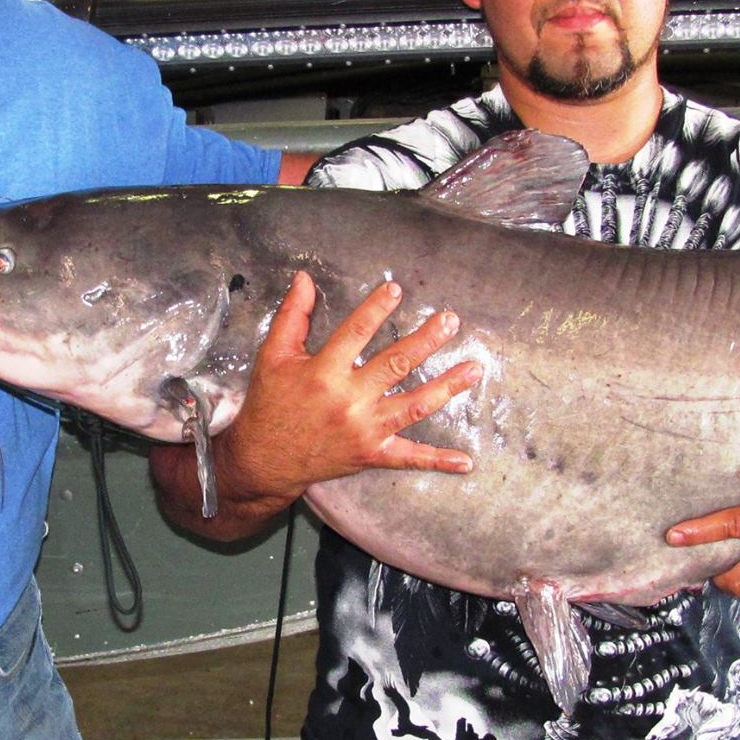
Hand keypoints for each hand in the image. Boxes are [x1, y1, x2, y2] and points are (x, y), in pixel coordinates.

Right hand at [225, 271, 480, 503]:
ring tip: (474, 368)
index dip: (377, 308)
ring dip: (447, 387)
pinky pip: (409, 457)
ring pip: (414, 406)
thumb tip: (305, 279)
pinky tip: (465, 460)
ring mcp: (364, 430)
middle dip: (426, 341)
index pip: (356, 332)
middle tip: (450, 320)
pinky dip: (437, 461)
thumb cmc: (270, 403)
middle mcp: (349, 400)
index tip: (396, 289)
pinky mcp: (371, 454)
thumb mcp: (273, 356)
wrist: (265, 460)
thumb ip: (292, 316)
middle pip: (396, 364)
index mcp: (323, 372)